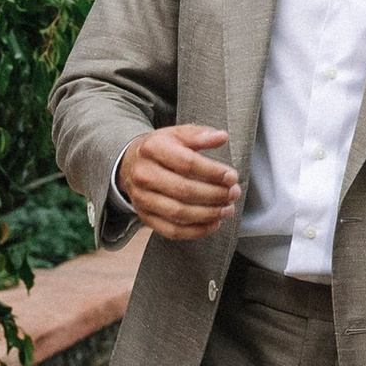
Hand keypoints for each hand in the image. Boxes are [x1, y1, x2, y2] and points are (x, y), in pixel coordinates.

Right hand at [117, 124, 238, 240]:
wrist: (132, 163)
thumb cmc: (161, 149)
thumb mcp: (178, 134)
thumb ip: (200, 135)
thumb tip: (221, 137)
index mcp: (153, 149)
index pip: (187, 163)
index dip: (213, 172)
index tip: (231, 176)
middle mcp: (143, 174)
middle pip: (184, 190)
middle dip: (215, 194)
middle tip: (233, 193)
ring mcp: (142, 198)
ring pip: (178, 213)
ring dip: (208, 214)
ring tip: (227, 209)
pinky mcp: (145, 217)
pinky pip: (172, 231)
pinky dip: (196, 231)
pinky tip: (213, 223)